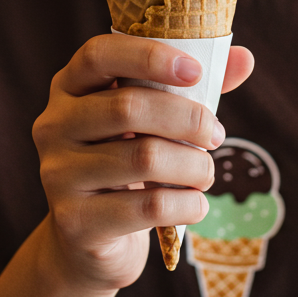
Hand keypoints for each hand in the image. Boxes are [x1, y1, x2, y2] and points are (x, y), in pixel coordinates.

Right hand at [31, 34, 253, 291]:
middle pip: (127, 107)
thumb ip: (190, 88)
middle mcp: (53, 125)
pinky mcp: (75, 221)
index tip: (195, 71)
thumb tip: (244, 58)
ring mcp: (58, 174)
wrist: (88, 242)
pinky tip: (196, 205)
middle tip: (215, 135)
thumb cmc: (127, 164)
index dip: (148, 56)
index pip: (99, 55)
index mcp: (69, 87)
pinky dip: (187, 204)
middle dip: (188, 119)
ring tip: (206, 173)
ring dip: (193, 166)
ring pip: (144, 158)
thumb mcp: (152, 121)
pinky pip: (147, 207)